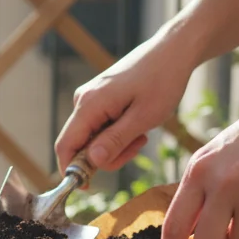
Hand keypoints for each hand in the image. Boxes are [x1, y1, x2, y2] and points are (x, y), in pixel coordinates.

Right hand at [54, 29, 200, 171]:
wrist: (173, 51)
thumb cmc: (163, 81)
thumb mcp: (144, 117)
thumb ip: (115, 141)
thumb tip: (91, 162)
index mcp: (89, 104)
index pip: (65, 146)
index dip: (72, 171)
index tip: (90, 187)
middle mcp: (83, 100)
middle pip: (79, 145)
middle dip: (104, 156)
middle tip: (136, 148)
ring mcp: (90, 98)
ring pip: (91, 137)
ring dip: (114, 145)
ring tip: (141, 134)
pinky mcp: (99, 97)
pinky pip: (99, 126)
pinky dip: (117, 133)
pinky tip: (137, 123)